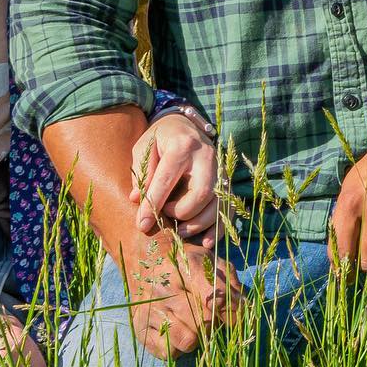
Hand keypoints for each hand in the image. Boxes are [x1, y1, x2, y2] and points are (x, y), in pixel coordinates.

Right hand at [122, 231, 241, 360]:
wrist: (147, 260)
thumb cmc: (188, 265)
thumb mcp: (213, 263)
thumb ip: (231, 284)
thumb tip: (244, 309)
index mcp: (185, 266)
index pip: (215, 298)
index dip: (232, 313)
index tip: (237, 317)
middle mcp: (164, 286)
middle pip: (204, 323)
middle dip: (215, 325)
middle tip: (212, 317)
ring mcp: (149, 308)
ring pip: (187, 340)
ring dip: (198, 338)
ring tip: (194, 323)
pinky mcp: (139, 327)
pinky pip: (169, 352)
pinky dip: (179, 348)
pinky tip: (178, 330)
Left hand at [128, 110, 219, 244]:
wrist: (185, 125)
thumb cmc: (161, 138)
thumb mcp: (145, 148)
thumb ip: (142, 173)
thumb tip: (137, 200)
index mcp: (182, 146)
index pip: (166, 180)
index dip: (153, 204)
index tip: (142, 224)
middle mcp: (206, 157)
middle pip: (201, 193)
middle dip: (182, 213)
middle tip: (166, 218)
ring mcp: (220, 169)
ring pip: (218, 203)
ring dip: (199, 224)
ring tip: (180, 232)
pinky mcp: (226, 180)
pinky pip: (228, 208)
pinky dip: (218, 227)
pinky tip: (205, 241)